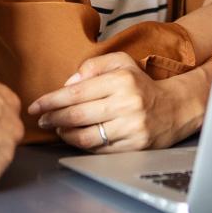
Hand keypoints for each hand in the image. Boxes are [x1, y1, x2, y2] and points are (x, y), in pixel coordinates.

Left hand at [27, 53, 205, 151]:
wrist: (175, 108)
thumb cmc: (141, 85)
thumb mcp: (121, 63)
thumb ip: (92, 66)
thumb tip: (67, 84)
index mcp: (122, 80)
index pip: (76, 93)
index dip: (51, 101)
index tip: (35, 106)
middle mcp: (128, 104)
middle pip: (77, 116)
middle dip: (53, 118)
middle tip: (42, 120)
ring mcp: (132, 128)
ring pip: (86, 137)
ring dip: (65, 134)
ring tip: (58, 128)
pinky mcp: (134, 147)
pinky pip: (98, 150)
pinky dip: (82, 145)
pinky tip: (76, 137)